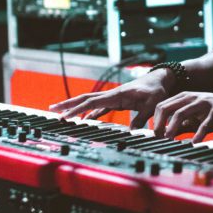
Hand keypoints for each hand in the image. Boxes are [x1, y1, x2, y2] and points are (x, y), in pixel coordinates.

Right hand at [49, 69, 172, 127]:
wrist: (161, 80)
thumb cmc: (156, 90)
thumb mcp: (152, 104)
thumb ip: (141, 118)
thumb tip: (131, 133)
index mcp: (117, 94)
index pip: (92, 102)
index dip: (77, 109)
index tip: (65, 116)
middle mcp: (112, 95)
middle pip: (86, 99)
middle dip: (69, 104)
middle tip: (52, 109)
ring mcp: (114, 98)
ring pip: (91, 102)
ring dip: (76, 107)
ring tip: (62, 114)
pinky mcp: (118, 101)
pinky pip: (100, 107)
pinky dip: (90, 112)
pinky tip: (85, 119)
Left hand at [153, 92, 212, 142]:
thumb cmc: (212, 113)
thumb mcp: (193, 117)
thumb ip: (180, 124)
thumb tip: (164, 134)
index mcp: (183, 97)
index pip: (162, 105)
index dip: (155, 120)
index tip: (154, 134)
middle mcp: (191, 98)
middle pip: (167, 108)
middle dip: (159, 124)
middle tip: (158, 137)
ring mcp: (202, 103)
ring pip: (181, 113)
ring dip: (172, 127)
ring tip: (168, 139)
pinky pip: (204, 123)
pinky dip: (198, 134)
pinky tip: (194, 142)